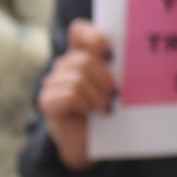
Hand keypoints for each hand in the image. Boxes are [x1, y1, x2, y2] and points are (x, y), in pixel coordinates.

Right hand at [37, 20, 116, 172]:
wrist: (88, 145)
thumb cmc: (104, 113)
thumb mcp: (113, 87)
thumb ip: (116, 69)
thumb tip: (130, 55)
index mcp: (81, 57)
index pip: (80, 31)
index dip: (94, 37)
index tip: (112, 54)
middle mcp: (64, 66)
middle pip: (84, 60)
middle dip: (105, 79)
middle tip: (115, 95)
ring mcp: (52, 83)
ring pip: (78, 78)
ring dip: (98, 96)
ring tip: (106, 108)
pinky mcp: (47, 101)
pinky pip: (71, 95)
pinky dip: (87, 105)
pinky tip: (92, 113)